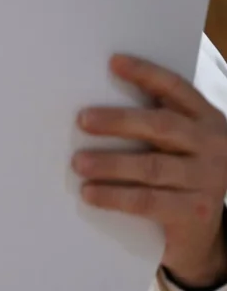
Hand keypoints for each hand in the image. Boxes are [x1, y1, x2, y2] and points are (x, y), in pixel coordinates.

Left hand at [74, 55, 226, 287]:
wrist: (206, 228)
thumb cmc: (181, 172)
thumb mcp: (178, 142)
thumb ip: (153, 121)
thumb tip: (95, 105)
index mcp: (206, 118)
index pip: (176, 88)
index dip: (146, 74)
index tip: (114, 62)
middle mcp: (213, 145)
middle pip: (161, 126)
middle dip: (119, 121)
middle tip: (82, 120)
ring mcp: (207, 179)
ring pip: (152, 167)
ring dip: (110, 164)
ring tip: (79, 163)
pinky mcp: (195, 212)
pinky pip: (148, 201)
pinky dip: (115, 196)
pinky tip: (90, 193)